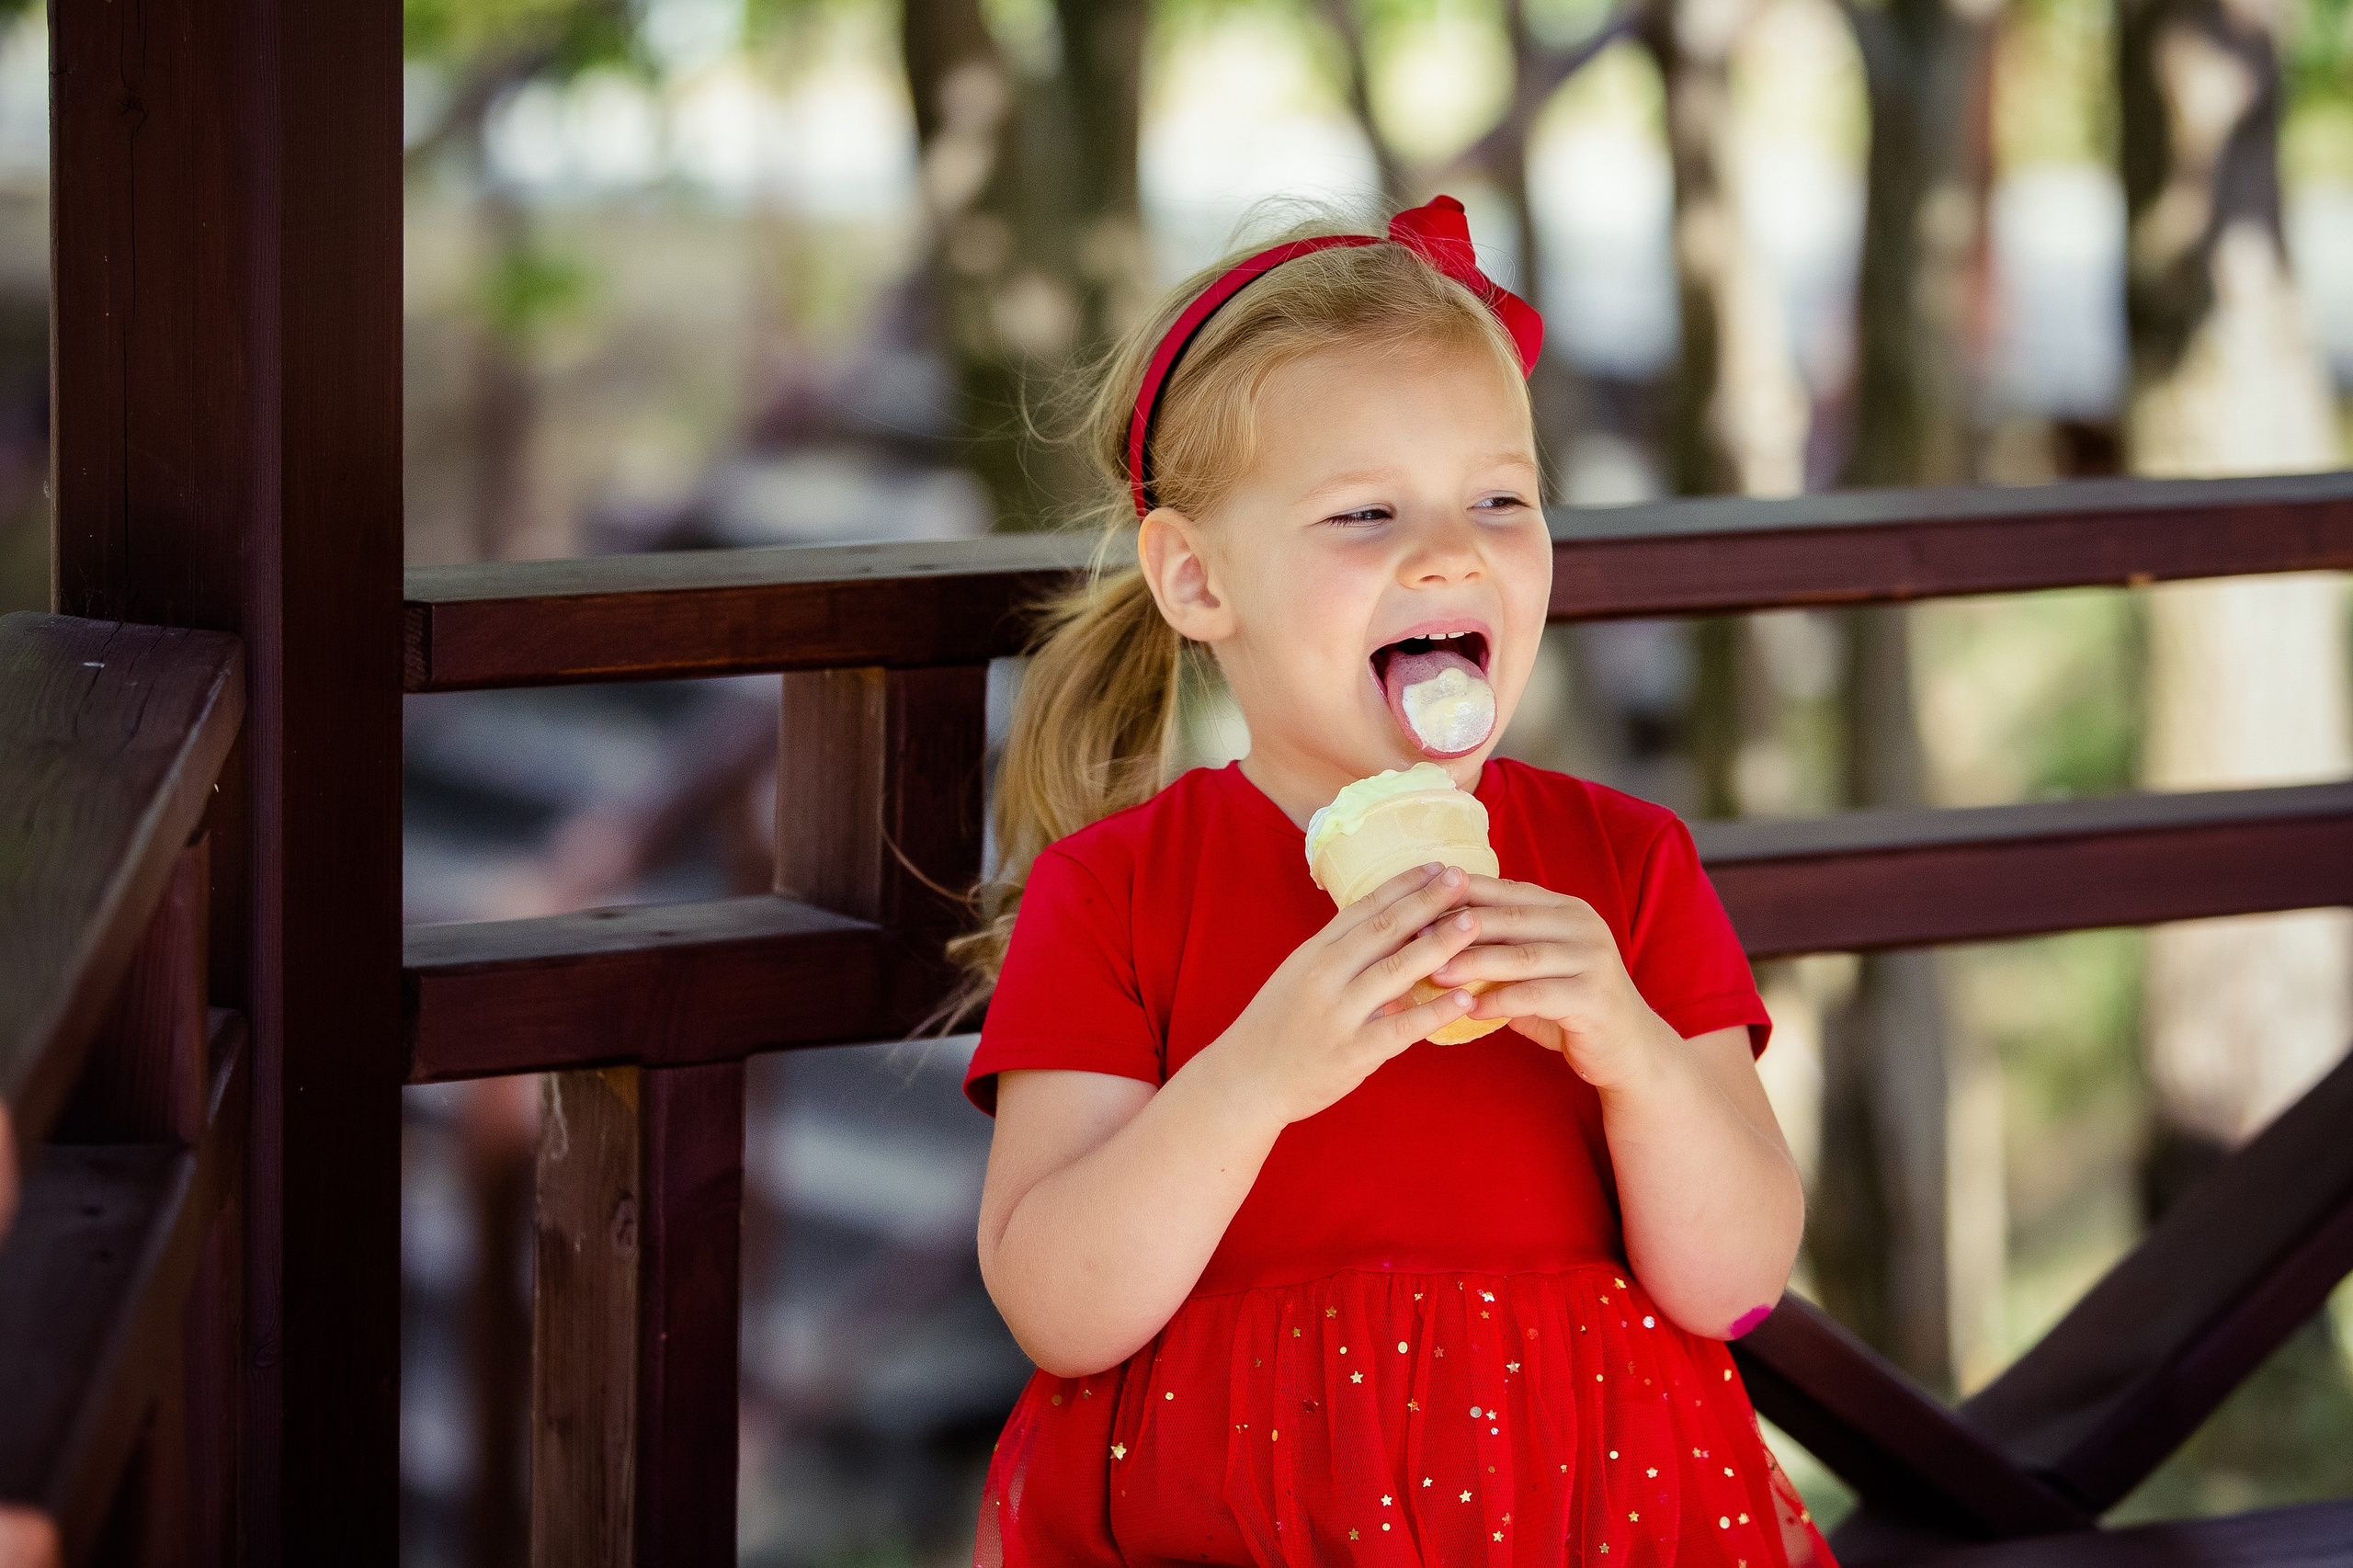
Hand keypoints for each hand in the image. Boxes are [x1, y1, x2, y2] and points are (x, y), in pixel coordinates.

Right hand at [1203, 864, 1486, 1127]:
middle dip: (1428, 902)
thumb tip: (1389, 930)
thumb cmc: (1275, 1028)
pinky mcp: (1352, 1053)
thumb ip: (1340, 956)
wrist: (1243, 1082)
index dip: (1403, 886)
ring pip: (1396, 971)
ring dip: (1439, 944)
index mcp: (1313, 953)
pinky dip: (1434, 1012)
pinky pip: (1401, 1028)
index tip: (1437, 867)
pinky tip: (1465, 998)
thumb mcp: (1298, 978)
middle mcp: (1324, 976)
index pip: (1364, 908)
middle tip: (1464, 879)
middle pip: (1384, 930)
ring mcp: (1338, 1014)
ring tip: (1474, 924)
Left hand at [1424, 876, 1676, 1089]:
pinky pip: (1536, 995)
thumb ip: (1500, 949)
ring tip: (1434, 973)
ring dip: (1473, 963)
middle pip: (1510, 919)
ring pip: (1521, 956)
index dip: (1461, 895)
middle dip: (1459, 928)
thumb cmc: (1570, 1006)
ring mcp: (1592, 959)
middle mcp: (1582, 925)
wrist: (1629, 1049)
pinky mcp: (1594, 997)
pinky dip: (1499, 1001)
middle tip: (1414, 938)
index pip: (1506, 893)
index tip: (1417, 902)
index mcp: (1565, 909)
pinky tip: (1468, 1009)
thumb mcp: (1535, 969)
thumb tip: (1433, 938)